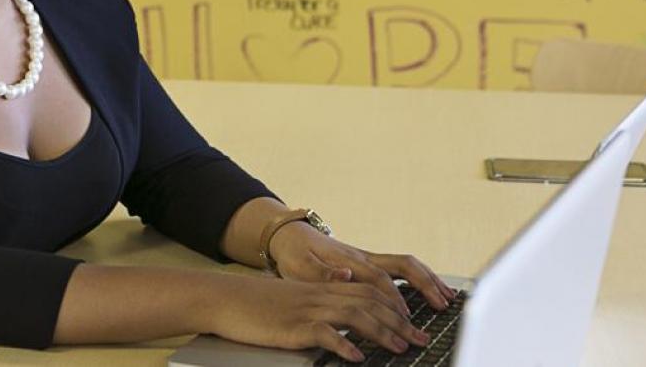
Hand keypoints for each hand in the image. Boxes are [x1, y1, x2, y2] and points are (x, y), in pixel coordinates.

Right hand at [208, 273, 428, 361]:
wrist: (225, 298)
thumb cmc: (258, 305)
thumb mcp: (296, 302)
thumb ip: (322, 309)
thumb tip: (348, 329)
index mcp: (323, 288)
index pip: (369, 292)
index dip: (396, 307)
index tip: (414, 324)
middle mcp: (321, 295)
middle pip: (369, 302)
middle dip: (399, 321)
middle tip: (420, 339)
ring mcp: (308, 309)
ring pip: (354, 314)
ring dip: (381, 332)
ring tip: (400, 348)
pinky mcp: (292, 326)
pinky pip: (323, 333)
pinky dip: (343, 345)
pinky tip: (357, 357)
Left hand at [269, 222, 456, 317]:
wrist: (289, 235)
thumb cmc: (293, 253)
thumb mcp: (299, 265)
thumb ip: (321, 272)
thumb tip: (345, 274)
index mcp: (349, 260)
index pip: (379, 279)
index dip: (394, 298)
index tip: (406, 317)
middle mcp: (364, 257)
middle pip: (403, 265)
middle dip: (425, 285)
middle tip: (442, 305)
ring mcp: (369, 258)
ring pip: (407, 265)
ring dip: (428, 280)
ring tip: (447, 297)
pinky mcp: (370, 262)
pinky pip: (402, 268)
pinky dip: (420, 278)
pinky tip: (431, 289)